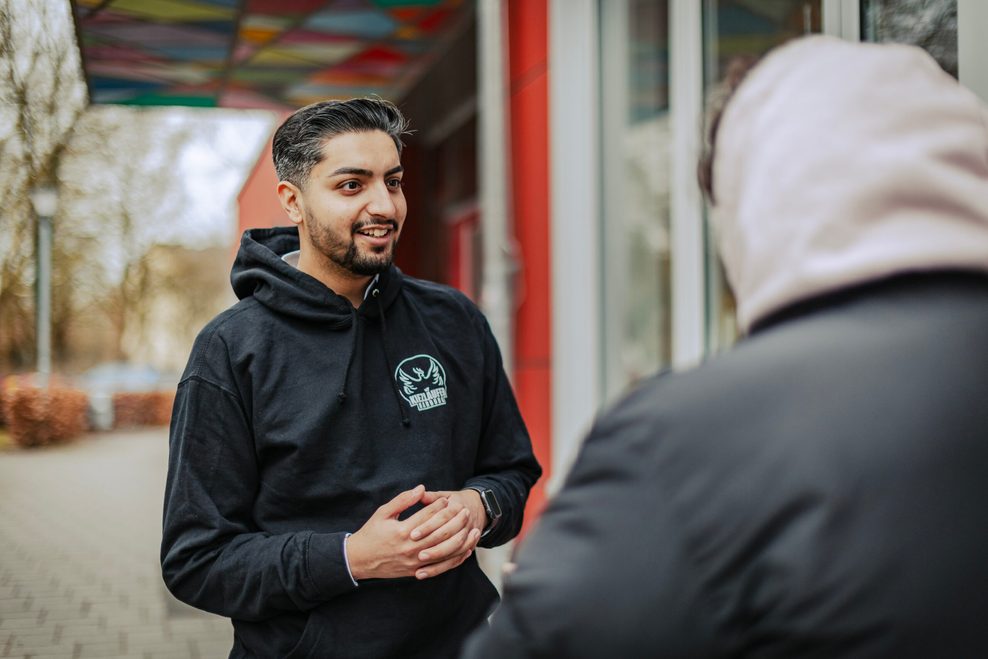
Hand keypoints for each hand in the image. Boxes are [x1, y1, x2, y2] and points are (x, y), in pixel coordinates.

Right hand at [346, 485, 480, 580]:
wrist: (360, 560)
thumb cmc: (371, 533)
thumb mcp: (383, 513)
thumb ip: (403, 500)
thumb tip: (421, 488)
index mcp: (401, 532)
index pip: (427, 517)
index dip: (439, 507)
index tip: (448, 499)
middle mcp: (410, 548)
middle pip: (439, 533)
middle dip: (454, 521)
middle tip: (465, 510)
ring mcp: (414, 562)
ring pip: (443, 551)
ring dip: (460, 539)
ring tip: (471, 528)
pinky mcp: (416, 571)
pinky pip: (440, 566)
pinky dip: (455, 558)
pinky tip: (465, 549)